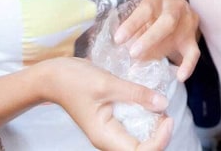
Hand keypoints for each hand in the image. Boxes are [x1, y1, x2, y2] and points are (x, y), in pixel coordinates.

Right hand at [49, 57, 172, 149]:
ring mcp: (109, 131)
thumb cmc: (74, 80)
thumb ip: (136, 94)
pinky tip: (149, 103)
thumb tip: (163, 104)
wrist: (52, 76)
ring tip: (159, 107)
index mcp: (105, 136)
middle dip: (159, 135)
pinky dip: (144, 118)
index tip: (168, 118)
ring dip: (153, 127)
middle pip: (142, 149)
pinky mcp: (111, 121)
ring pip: (139, 140)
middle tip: (166, 112)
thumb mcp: (107, 83)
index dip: (160, 140)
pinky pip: (132, 127)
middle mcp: (108, 139)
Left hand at [115, 0, 199, 82]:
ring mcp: (187, 21)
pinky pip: (194, 53)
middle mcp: (175, 6)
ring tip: (145, 66)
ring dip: (161, 51)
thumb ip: (133, 31)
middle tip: (133, 53)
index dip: (132, 25)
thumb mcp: (140, 16)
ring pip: (178, 35)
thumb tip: (119, 53)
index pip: (145, 10)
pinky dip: (188, 65)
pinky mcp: (193, 38)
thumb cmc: (148, 15)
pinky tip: (180, 77)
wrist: (171, 9)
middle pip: (166, 22)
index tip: (118, 39)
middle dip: (149, 39)